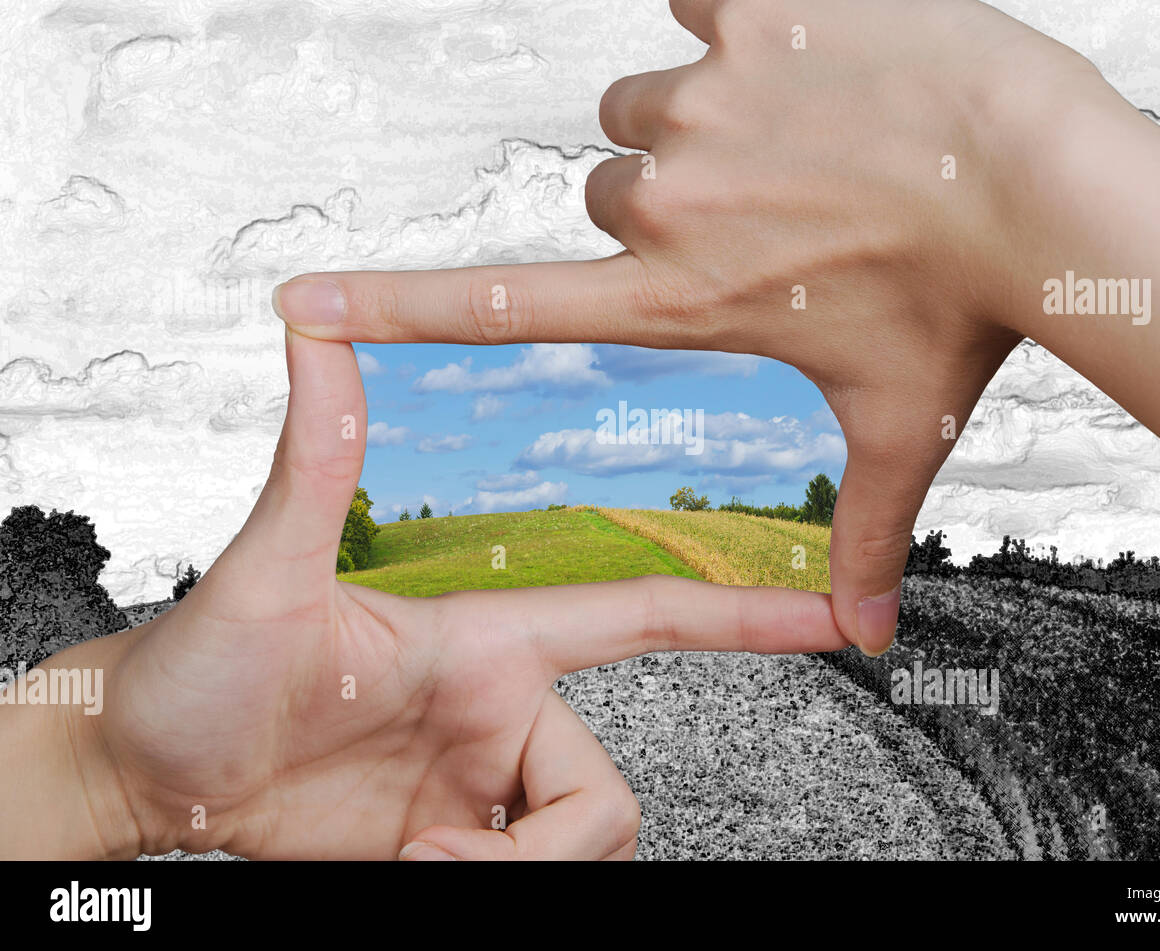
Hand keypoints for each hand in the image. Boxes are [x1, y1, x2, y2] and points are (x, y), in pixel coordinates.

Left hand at [1, 330, 846, 859]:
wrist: (153, 778)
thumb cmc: (199, 670)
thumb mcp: (264, 574)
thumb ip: (314, 461)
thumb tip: (312, 329)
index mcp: (494, 637)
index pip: (643, 614)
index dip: (744, 613)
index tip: (839, 615)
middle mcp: (507, 709)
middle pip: (609, 788)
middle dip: (545, 846)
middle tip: (433, 853)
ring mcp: (488, 782)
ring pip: (580, 840)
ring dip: (505, 871)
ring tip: (412, 860)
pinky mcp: (466, 841)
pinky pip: (534, 872)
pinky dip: (485, 885)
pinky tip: (412, 869)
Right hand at [268, 0, 1159, 649]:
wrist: (1044, 180)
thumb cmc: (967, 310)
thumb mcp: (899, 429)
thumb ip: (866, 533)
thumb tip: (867, 639)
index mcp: (677, 298)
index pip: (500, 306)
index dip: (391, 306)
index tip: (303, 301)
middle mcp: (662, 201)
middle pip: (614, 189)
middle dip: (677, 201)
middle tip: (783, 213)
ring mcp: (700, 98)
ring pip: (652, 99)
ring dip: (709, 117)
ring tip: (812, 144)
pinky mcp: (746, 9)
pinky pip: (698, 2)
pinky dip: (747, 25)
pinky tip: (823, 65)